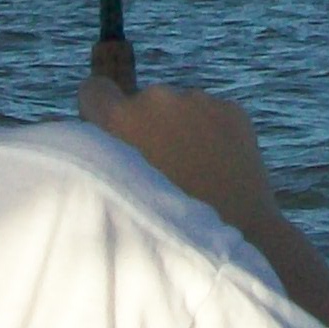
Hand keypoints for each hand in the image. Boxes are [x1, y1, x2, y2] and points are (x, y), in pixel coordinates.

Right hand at [78, 66, 282, 236]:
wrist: (233, 237)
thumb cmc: (163, 228)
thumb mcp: (114, 192)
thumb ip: (105, 156)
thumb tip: (107, 141)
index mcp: (120, 119)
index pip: (96, 90)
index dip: (102, 112)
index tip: (115, 135)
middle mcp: (157, 98)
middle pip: (145, 102)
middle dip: (149, 125)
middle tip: (162, 168)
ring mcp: (198, 100)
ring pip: (182, 109)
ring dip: (184, 129)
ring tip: (196, 173)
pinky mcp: (231, 108)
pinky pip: (214, 115)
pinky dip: (214, 134)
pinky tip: (220, 168)